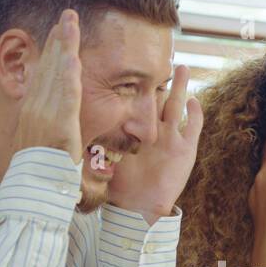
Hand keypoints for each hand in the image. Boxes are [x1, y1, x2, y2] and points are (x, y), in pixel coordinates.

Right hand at [12, 10, 81, 162]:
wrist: (33, 191)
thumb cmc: (38, 171)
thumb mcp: (38, 141)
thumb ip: (44, 123)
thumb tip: (47, 113)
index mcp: (31, 110)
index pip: (42, 73)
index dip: (50, 49)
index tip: (57, 30)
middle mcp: (35, 108)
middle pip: (47, 66)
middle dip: (57, 39)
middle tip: (66, 14)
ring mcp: (46, 116)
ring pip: (56, 75)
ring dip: (64, 47)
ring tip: (70, 22)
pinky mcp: (60, 127)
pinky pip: (66, 98)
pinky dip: (69, 76)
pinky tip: (73, 57)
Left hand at [107, 64, 203, 223]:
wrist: (139, 208)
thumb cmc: (122, 187)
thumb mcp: (105, 158)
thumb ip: (95, 141)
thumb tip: (70, 127)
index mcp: (138, 130)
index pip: (138, 102)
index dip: (137, 85)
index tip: (130, 66)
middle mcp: (156, 131)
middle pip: (160, 98)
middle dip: (161, 80)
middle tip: (162, 58)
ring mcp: (172, 140)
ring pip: (177, 107)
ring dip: (181, 88)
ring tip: (181, 68)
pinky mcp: (186, 151)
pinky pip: (194, 129)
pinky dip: (195, 115)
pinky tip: (194, 101)